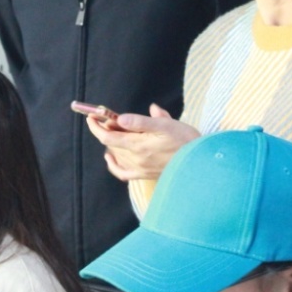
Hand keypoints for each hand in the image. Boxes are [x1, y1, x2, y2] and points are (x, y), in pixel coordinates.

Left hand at [85, 104, 199, 181]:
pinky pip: (122, 172)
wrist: (199, 162)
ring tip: (116, 130)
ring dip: (111, 142)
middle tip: (108, 118)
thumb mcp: (165, 124)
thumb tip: (120, 119)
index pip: (108, 137)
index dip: (96, 126)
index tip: (91, 116)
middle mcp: (136, 159)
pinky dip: (113, 165)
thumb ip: (141, 121)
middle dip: (106, 130)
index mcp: (139, 145)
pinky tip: (110, 157)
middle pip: (111, 144)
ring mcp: (139, 168)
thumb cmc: (184, 139)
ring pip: (116, 155)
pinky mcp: (144, 175)